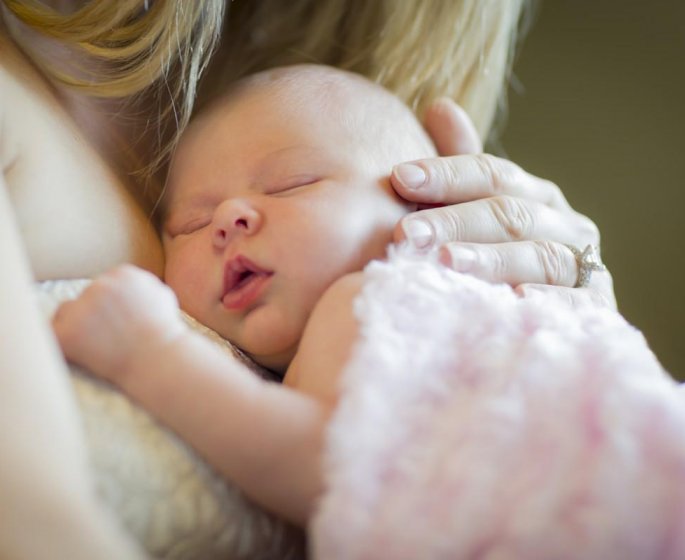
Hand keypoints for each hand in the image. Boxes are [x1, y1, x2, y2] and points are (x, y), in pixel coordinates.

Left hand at [53, 265, 185, 383]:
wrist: (160, 361)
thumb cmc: (164, 333)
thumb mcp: (162, 295)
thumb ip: (141, 283)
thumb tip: (125, 282)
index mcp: (122, 274)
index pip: (103, 285)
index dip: (108, 306)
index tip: (118, 323)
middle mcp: (100, 285)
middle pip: (84, 297)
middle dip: (93, 315)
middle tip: (110, 337)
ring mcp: (82, 308)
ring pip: (65, 312)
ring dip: (76, 325)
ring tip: (99, 346)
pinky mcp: (68, 333)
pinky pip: (52, 334)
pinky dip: (63, 343)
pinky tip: (81, 353)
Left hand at [391, 98, 614, 308]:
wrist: (552, 317)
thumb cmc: (500, 260)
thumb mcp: (479, 213)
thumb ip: (461, 168)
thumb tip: (440, 106)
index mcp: (536, 196)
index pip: (492, 175)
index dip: (447, 173)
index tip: (400, 177)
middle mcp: (565, 225)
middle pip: (509, 214)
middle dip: (454, 221)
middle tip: (407, 233)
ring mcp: (583, 267)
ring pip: (538, 256)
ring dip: (490, 259)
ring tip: (446, 263)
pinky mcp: (596, 309)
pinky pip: (573, 303)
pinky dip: (547, 300)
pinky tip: (515, 300)